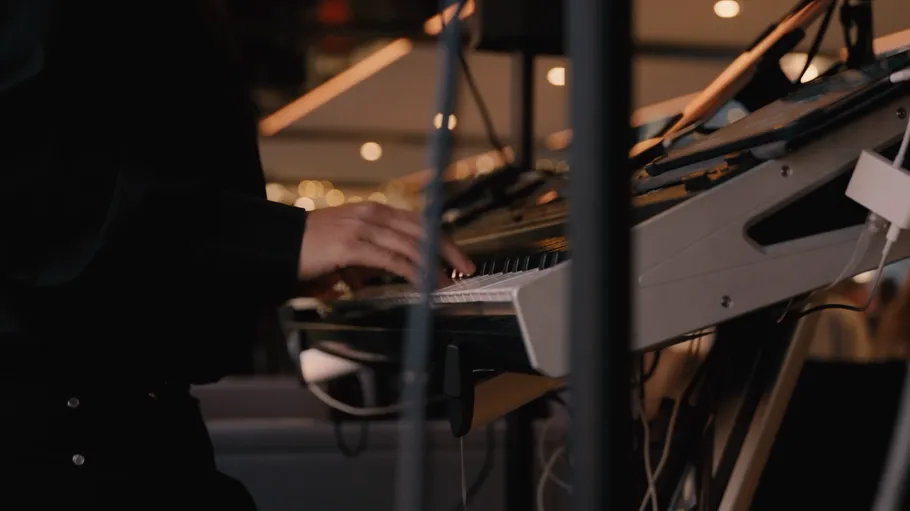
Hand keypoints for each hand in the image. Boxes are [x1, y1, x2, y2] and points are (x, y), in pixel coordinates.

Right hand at [297, 202, 474, 286]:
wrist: (279, 244)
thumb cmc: (312, 247)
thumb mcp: (349, 247)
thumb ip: (372, 256)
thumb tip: (390, 273)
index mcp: (374, 211)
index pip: (418, 222)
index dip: (442, 239)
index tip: (458, 256)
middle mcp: (372, 214)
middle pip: (422, 231)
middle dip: (447, 251)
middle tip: (465, 269)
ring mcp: (362, 228)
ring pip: (410, 245)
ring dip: (434, 266)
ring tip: (447, 282)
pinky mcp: (352, 245)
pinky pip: (392, 259)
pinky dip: (413, 272)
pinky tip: (424, 283)